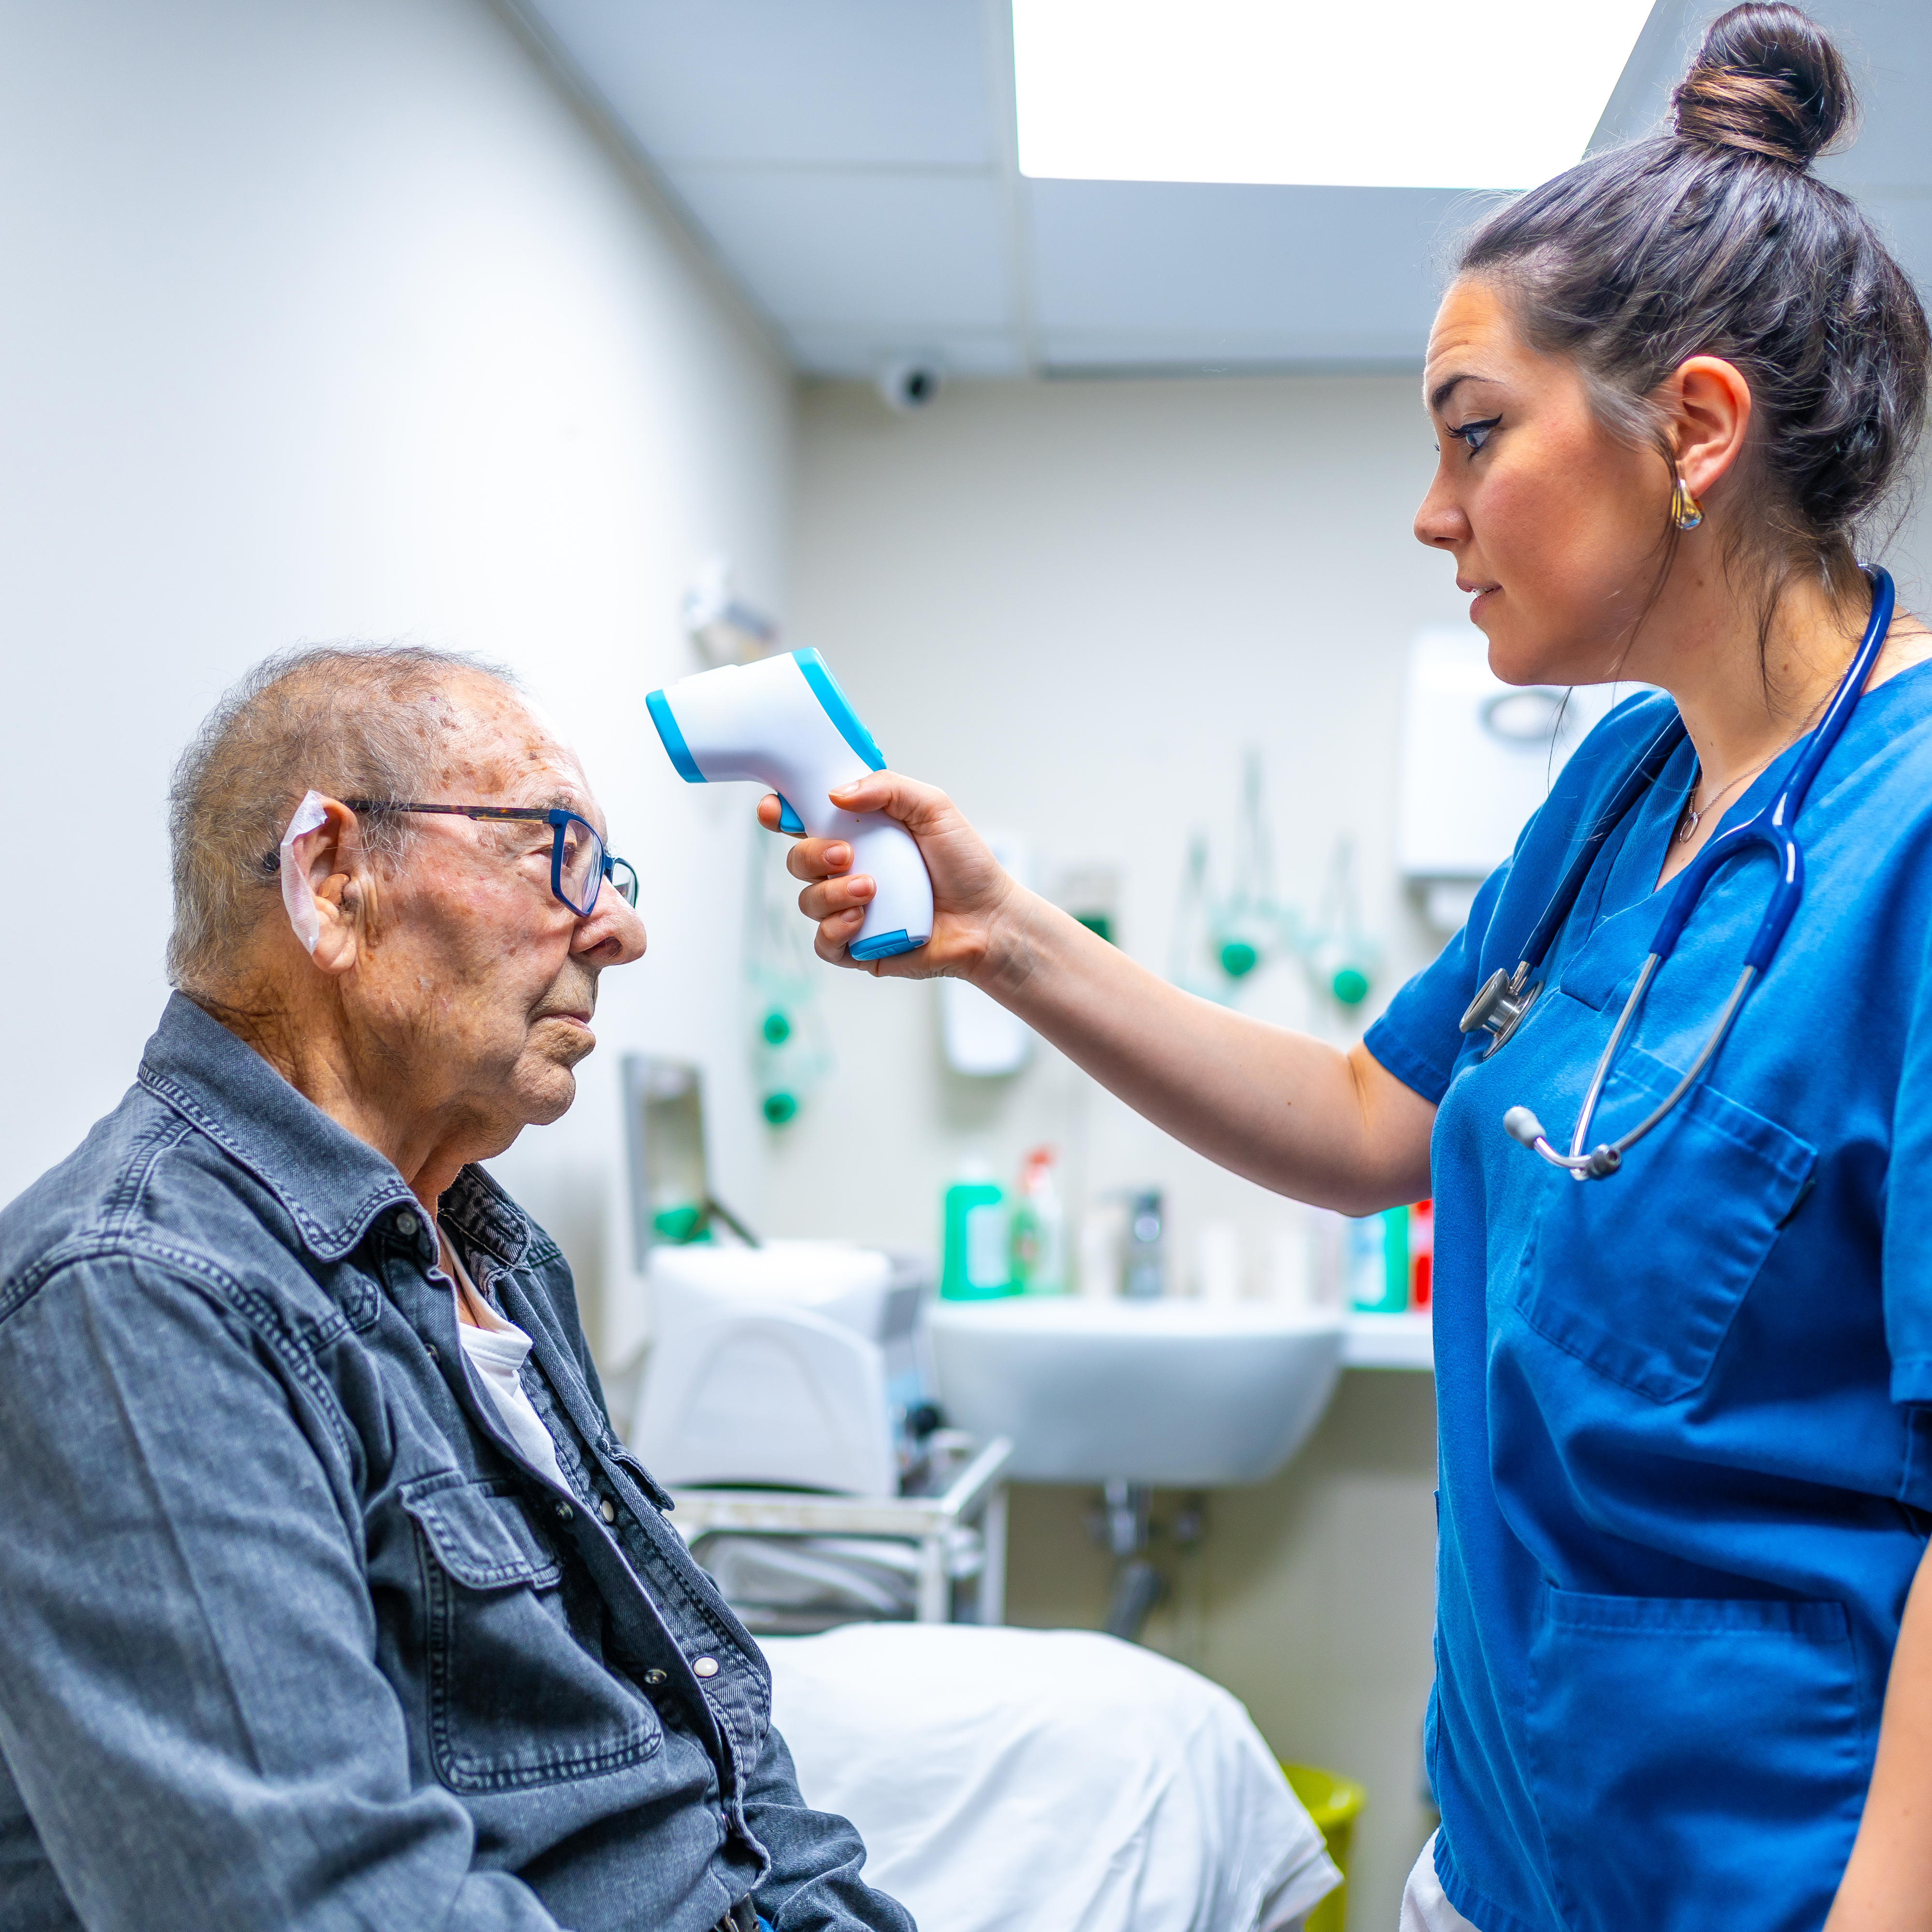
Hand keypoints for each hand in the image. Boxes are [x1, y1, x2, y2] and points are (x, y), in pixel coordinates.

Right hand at [758, 772, 1022, 980]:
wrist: (989, 919)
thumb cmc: (965, 865)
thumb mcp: (933, 808)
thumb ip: (888, 788)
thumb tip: (836, 792)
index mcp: (860, 834)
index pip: (806, 820)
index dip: (781, 814)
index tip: (774, 810)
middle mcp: (848, 871)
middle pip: (797, 860)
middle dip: (811, 855)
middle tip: (847, 854)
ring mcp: (849, 910)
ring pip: (808, 901)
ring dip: (831, 893)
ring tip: (870, 891)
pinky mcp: (857, 947)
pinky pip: (823, 942)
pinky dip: (835, 929)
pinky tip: (861, 919)